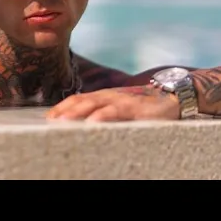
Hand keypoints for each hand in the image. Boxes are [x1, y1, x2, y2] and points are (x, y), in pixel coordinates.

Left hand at [46, 86, 179, 121]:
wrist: (173, 98)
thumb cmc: (144, 107)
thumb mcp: (121, 109)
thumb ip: (105, 113)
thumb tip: (85, 124)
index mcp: (104, 96)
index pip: (77, 99)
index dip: (61, 107)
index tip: (47, 118)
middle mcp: (109, 95)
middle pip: (80, 100)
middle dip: (63, 110)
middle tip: (48, 121)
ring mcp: (121, 100)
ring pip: (94, 103)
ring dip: (76, 112)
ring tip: (62, 121)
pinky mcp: (135, 107)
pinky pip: (115, 111)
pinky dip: (102, 116)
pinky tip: (92, 122)